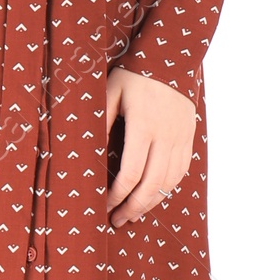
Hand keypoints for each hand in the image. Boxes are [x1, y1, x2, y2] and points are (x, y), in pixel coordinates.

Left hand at [105, 66, 195, 227]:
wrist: (171, 58)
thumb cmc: (134, 75)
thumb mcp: (110, 92)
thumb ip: (101, 122)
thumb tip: (91, 154)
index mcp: (144, 126)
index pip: (130, 174)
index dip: (116, 195)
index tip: (104, 205)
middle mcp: (166, 136)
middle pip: (151, 186)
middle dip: (133, 208)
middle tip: (117, 220)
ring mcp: (180, 138)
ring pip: (168, 183)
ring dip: (151, 203)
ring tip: (134, 215)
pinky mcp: (188, 138)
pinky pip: (181, 172)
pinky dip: (167, 189)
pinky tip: (153, 197)